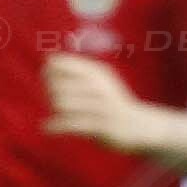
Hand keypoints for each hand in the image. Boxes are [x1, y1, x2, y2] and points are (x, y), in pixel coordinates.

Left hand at [38, 52, 170, 154]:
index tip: (47, 80)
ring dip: (57, 110)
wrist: (139, 126)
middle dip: (50, 93)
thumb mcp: (98, 80)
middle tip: (56, 100)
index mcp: (96, 72)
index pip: (61, 63)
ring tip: (62, 113)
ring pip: (63, 104)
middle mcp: (98, 86)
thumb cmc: (111, 102)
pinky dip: (55, 126)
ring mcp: (101, 107)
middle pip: (58, 85)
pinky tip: (47, 127)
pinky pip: (71, 124)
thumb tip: (48, 59)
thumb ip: (75, 69)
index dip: (48, 71)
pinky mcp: (101, 126)